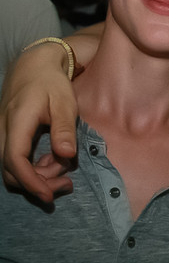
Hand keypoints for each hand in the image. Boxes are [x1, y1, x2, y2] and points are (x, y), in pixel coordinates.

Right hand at [0, 42, 79, 202]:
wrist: (33, 66)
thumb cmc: (51, 83)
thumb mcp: (64, 103)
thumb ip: (64, 129)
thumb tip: (66, 155)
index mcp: (17, 122)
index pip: (15, 160)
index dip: (31, 182)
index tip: (49, 196)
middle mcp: (3, 131)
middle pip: (11, 170)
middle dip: (37, 183)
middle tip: (67, 183)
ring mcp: (3, 134)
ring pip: (12, 168)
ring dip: (37, 176)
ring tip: (64, 168)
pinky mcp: (8, 136)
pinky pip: (15, 160)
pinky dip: (34, 167)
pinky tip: (55, 161)